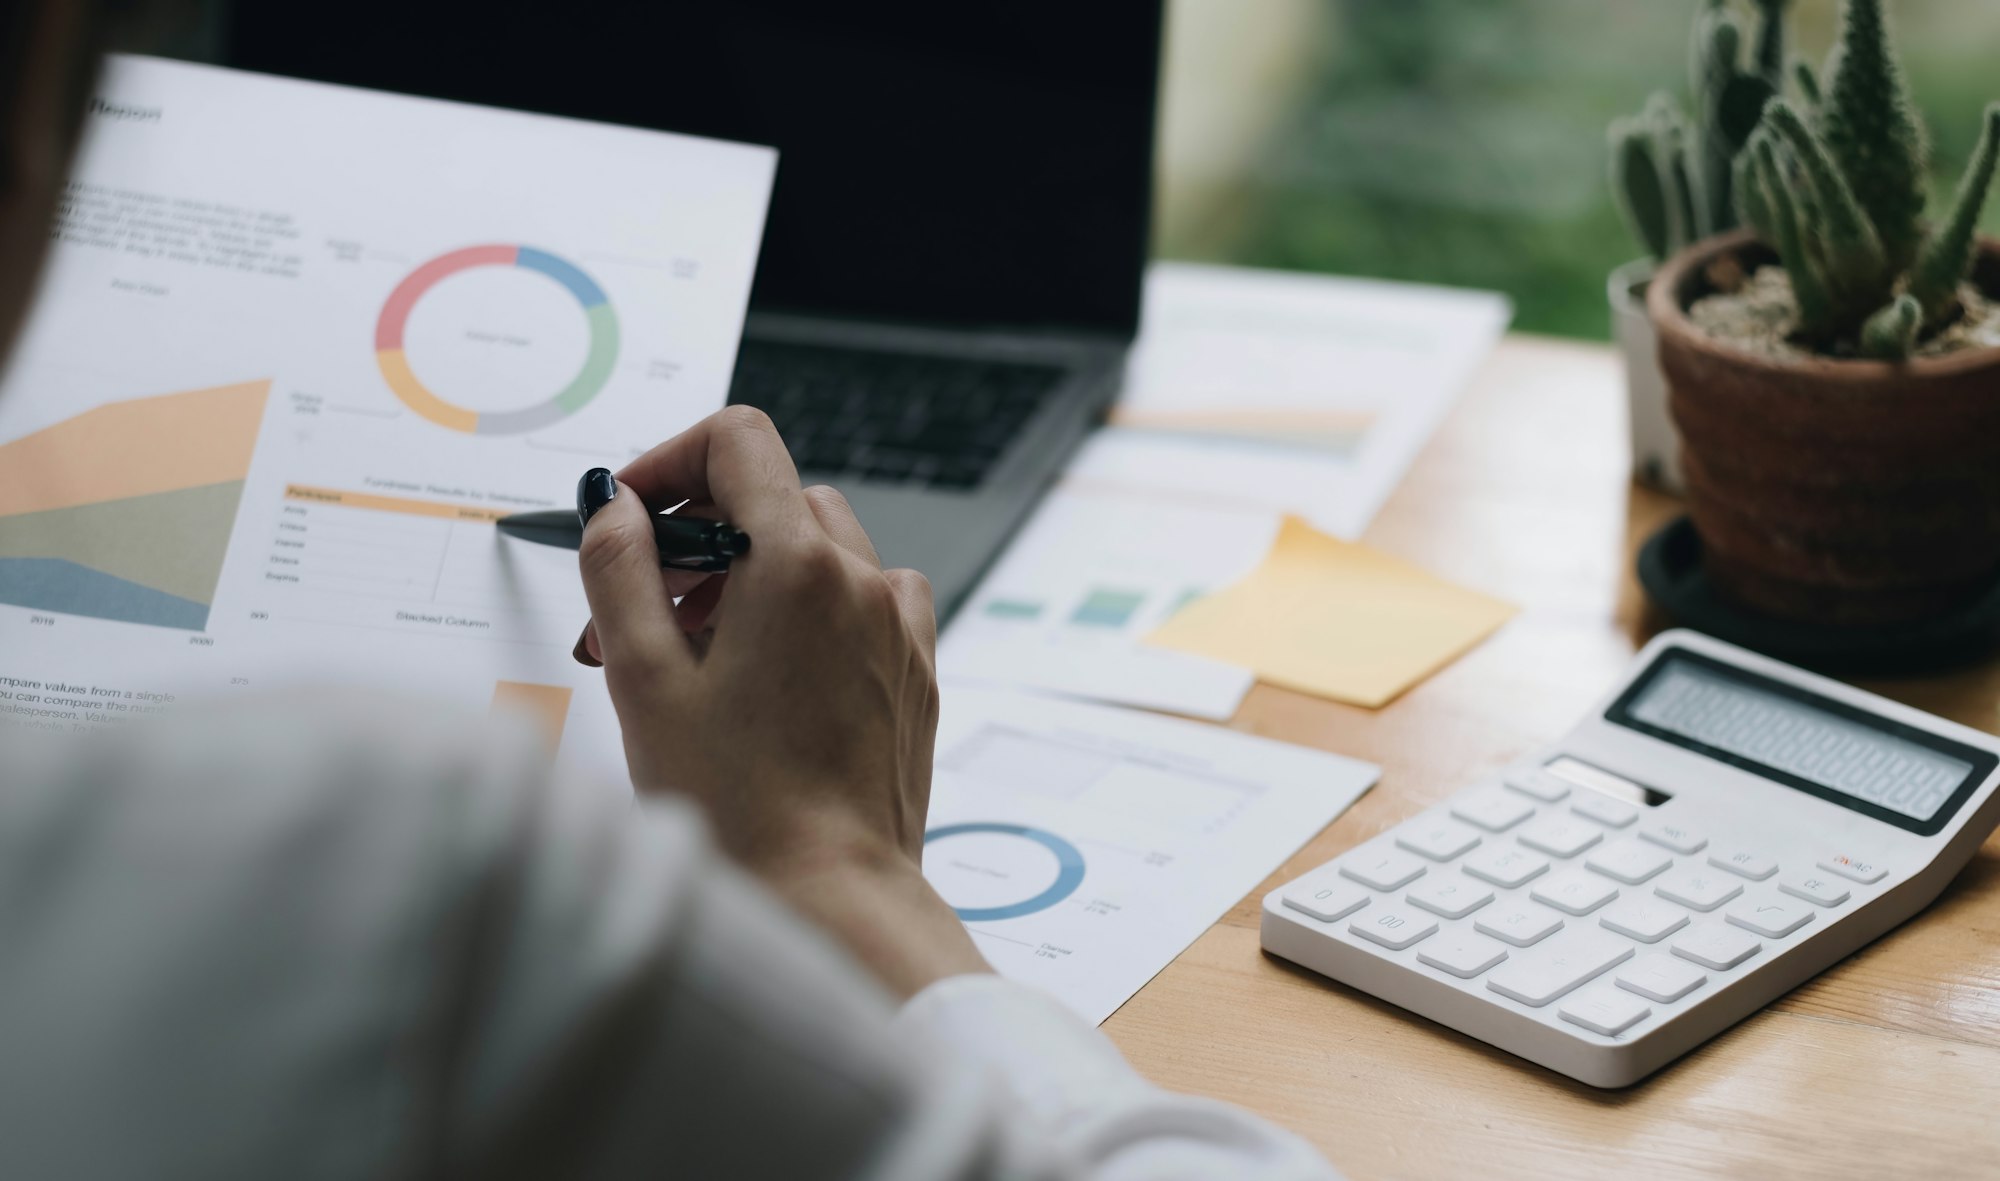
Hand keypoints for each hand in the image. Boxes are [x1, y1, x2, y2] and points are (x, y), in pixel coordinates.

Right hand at [574, 406, 987, 996]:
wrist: (832, 899)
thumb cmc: (737, 808)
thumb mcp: (644, 680)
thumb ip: (620, 572)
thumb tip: (616, 506)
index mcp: (798, 565)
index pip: (738, 441)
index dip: (672, 461)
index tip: (632, 515)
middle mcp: (864, 581)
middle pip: (775, 496)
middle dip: (700, 536)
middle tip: (640, 612)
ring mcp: (899, 627)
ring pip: (821, 550)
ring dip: (753, 575)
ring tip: (696, 656)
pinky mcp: (916, 673)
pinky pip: (863, 604)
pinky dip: (812, 614)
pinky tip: (770, 679)